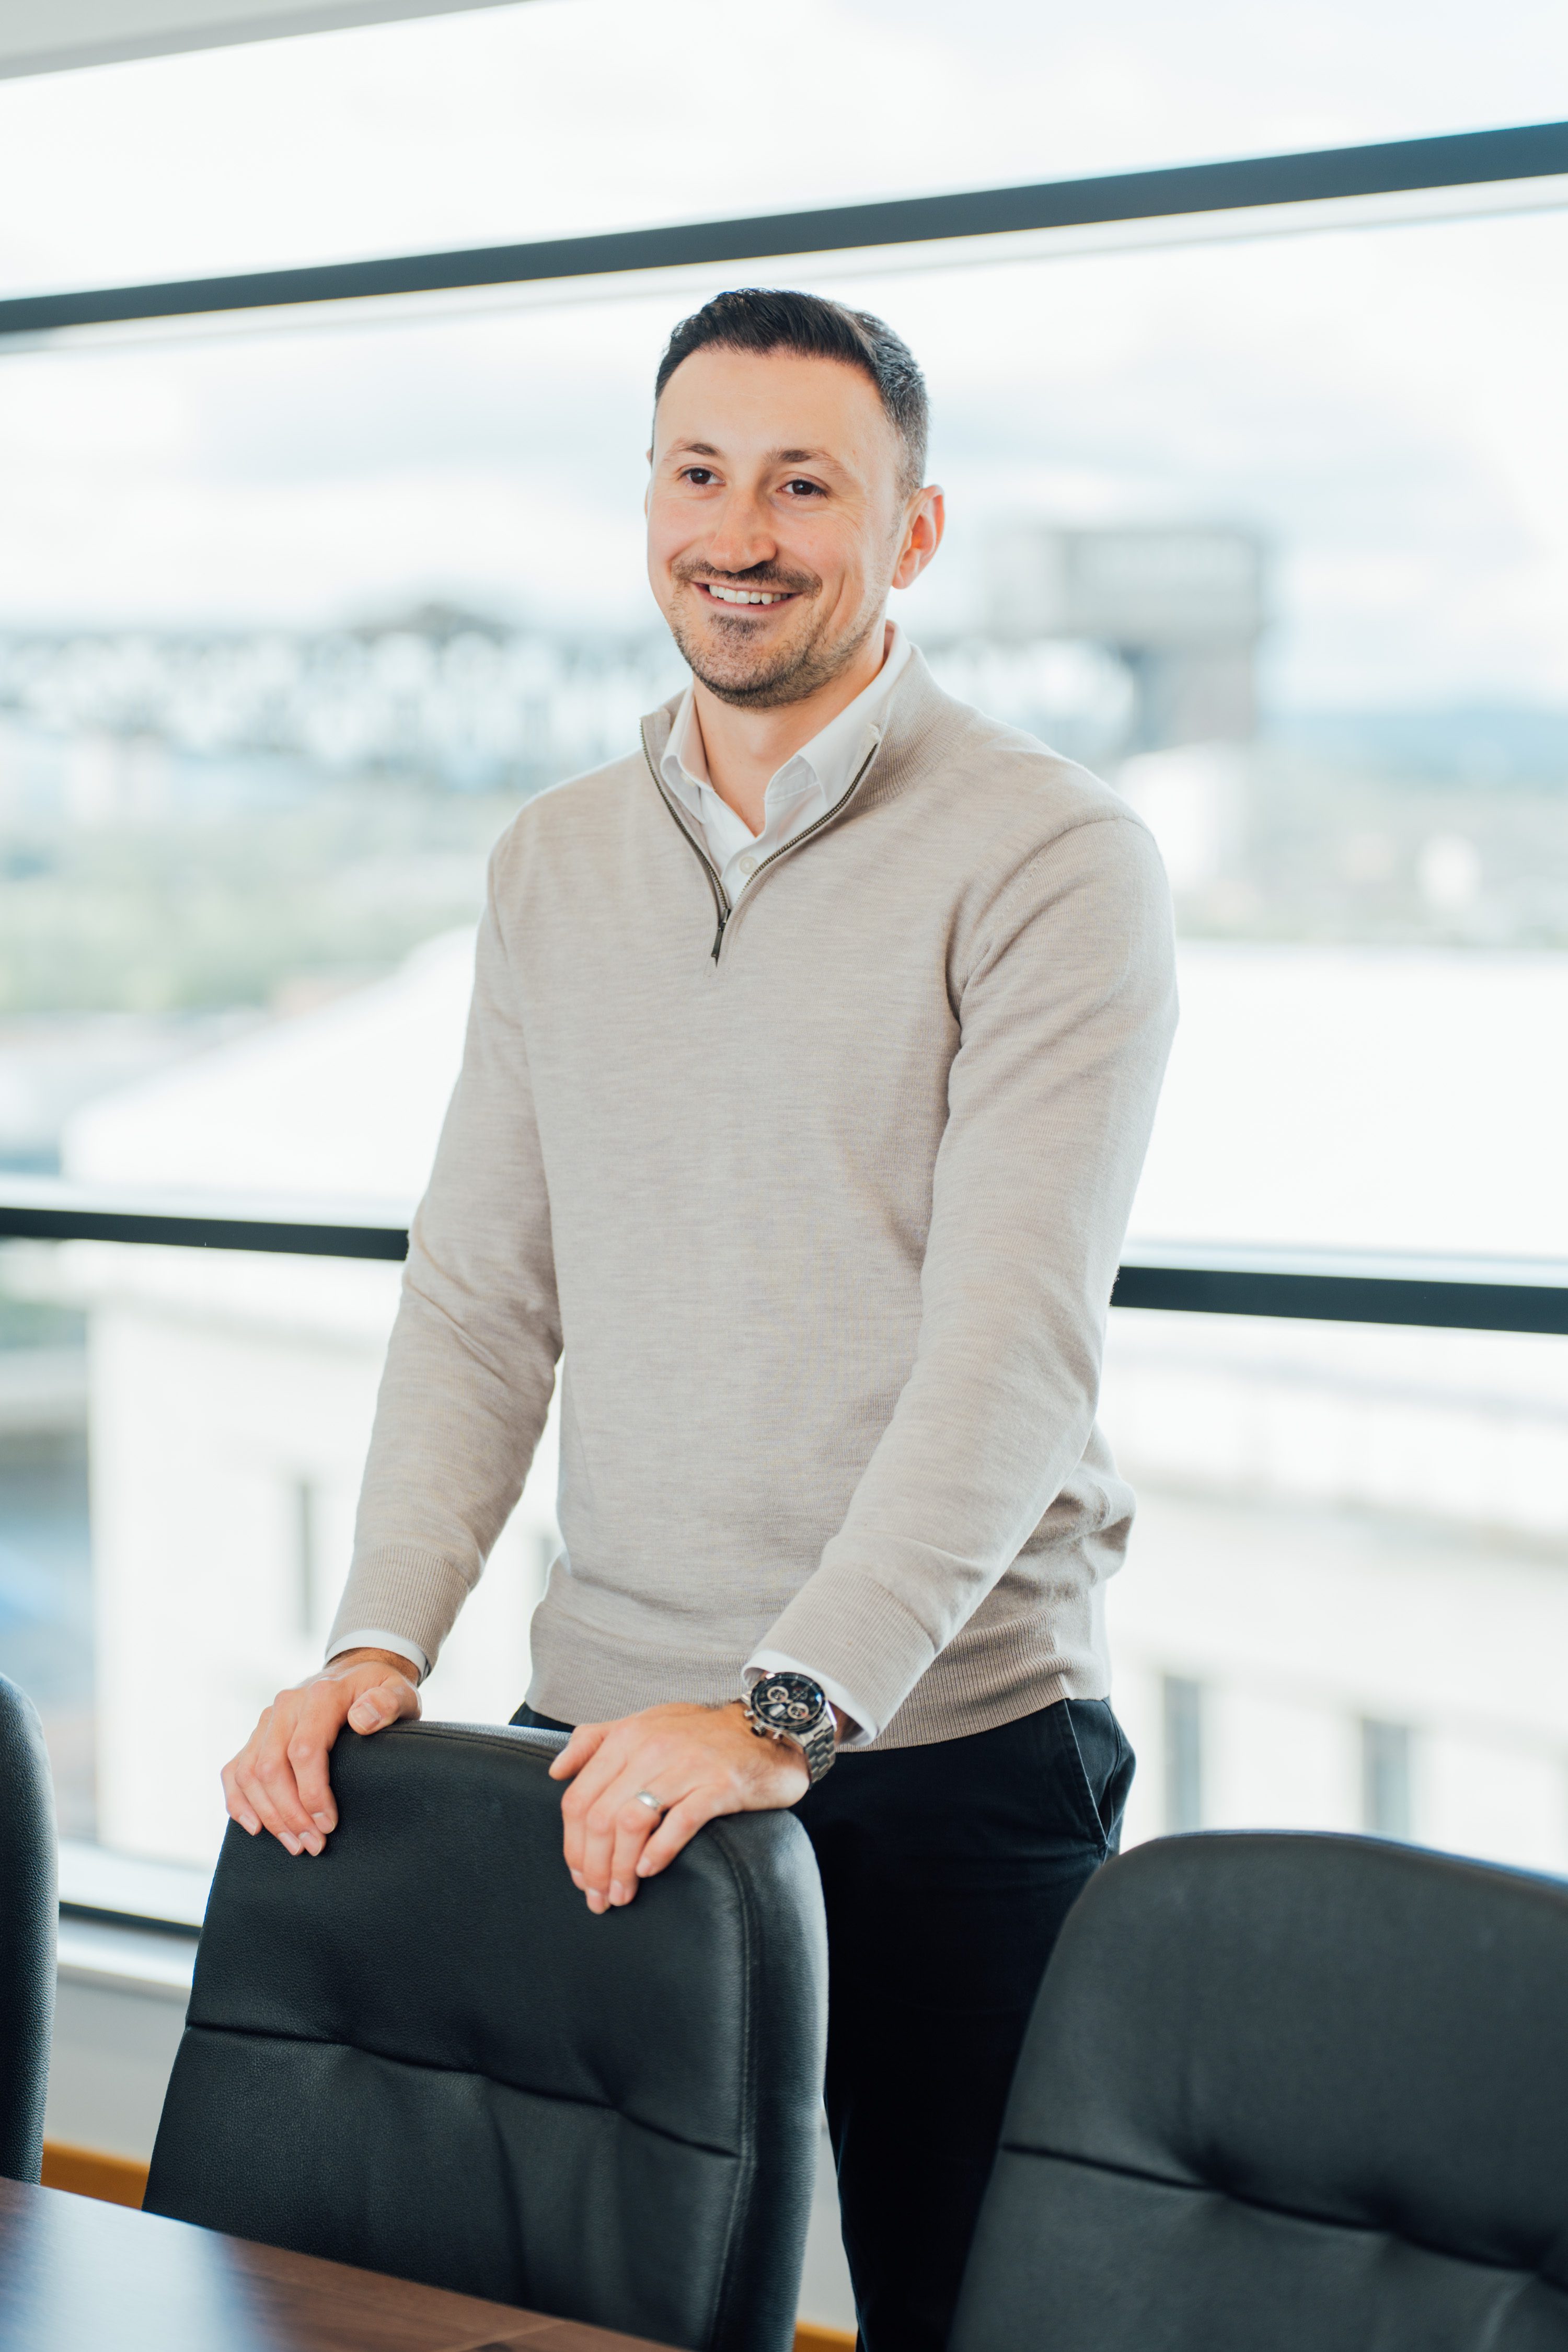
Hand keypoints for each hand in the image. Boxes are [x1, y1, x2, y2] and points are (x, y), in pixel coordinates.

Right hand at [221, 1649, 420, 1854]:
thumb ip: (388, 1702)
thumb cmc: (379, 1690)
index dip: (312, 1793)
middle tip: (313, 1844)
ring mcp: (267, 1720)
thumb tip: (362, 1720)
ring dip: (268, 1816)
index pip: (304, 1750)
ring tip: (295, 1844)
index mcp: (321, 1695)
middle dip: (290, 1814)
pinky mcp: (257, 1734)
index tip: (329, 1824)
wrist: (355, 1673)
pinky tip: (254, 1827)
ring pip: (250, 1773)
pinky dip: (238, 1801)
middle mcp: (287, 1705)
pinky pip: (235, 1769)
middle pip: (271, 1767)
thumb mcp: (399, 1691)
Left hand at [549, 1700, 808, 1912]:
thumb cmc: (701, 1735)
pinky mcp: (718, 1785)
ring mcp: (685, 1765)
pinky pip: (679, 1822)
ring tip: (622, 1894)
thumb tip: (556, 1771)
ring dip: (620, 1867)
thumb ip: (596, 1741)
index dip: (572, 1844)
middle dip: (592, 1866)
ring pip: (631, 1823)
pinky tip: (650, 1871)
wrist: (766, 1730)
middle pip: (599, 1816)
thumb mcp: (645, 1724)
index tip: (579, 1875)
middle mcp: (651, 1748)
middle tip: (597, 1896)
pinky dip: (659, 1851)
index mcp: (627, 1736)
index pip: (579, 1798)